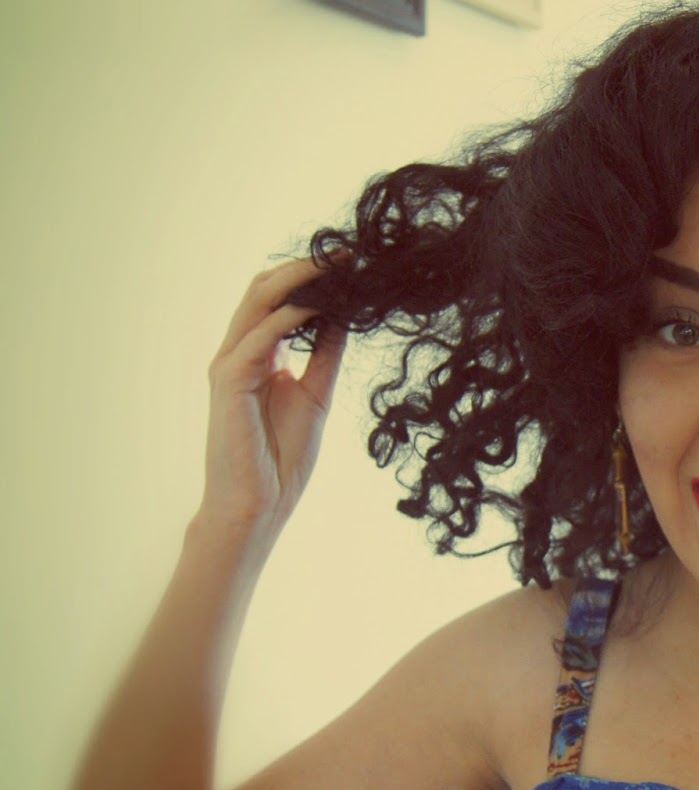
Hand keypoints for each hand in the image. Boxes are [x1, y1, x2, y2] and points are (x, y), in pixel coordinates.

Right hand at [200, 256, 346, 544]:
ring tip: (334, 270)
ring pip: (257, 304)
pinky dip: (286, 319)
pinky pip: (256, 339)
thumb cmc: (281, 459)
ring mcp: (229, 366)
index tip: (350, 265)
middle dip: (304, 271)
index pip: (278, 301)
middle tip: (344, 256)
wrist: (259, 505)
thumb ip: (323, 356)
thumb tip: (343, 318)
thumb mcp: (315, 396)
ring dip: (296, 283)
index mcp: (258, 356)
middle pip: (264, 292)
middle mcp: (239, 353)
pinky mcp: (228, 383)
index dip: (310, 281)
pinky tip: (316, 308)